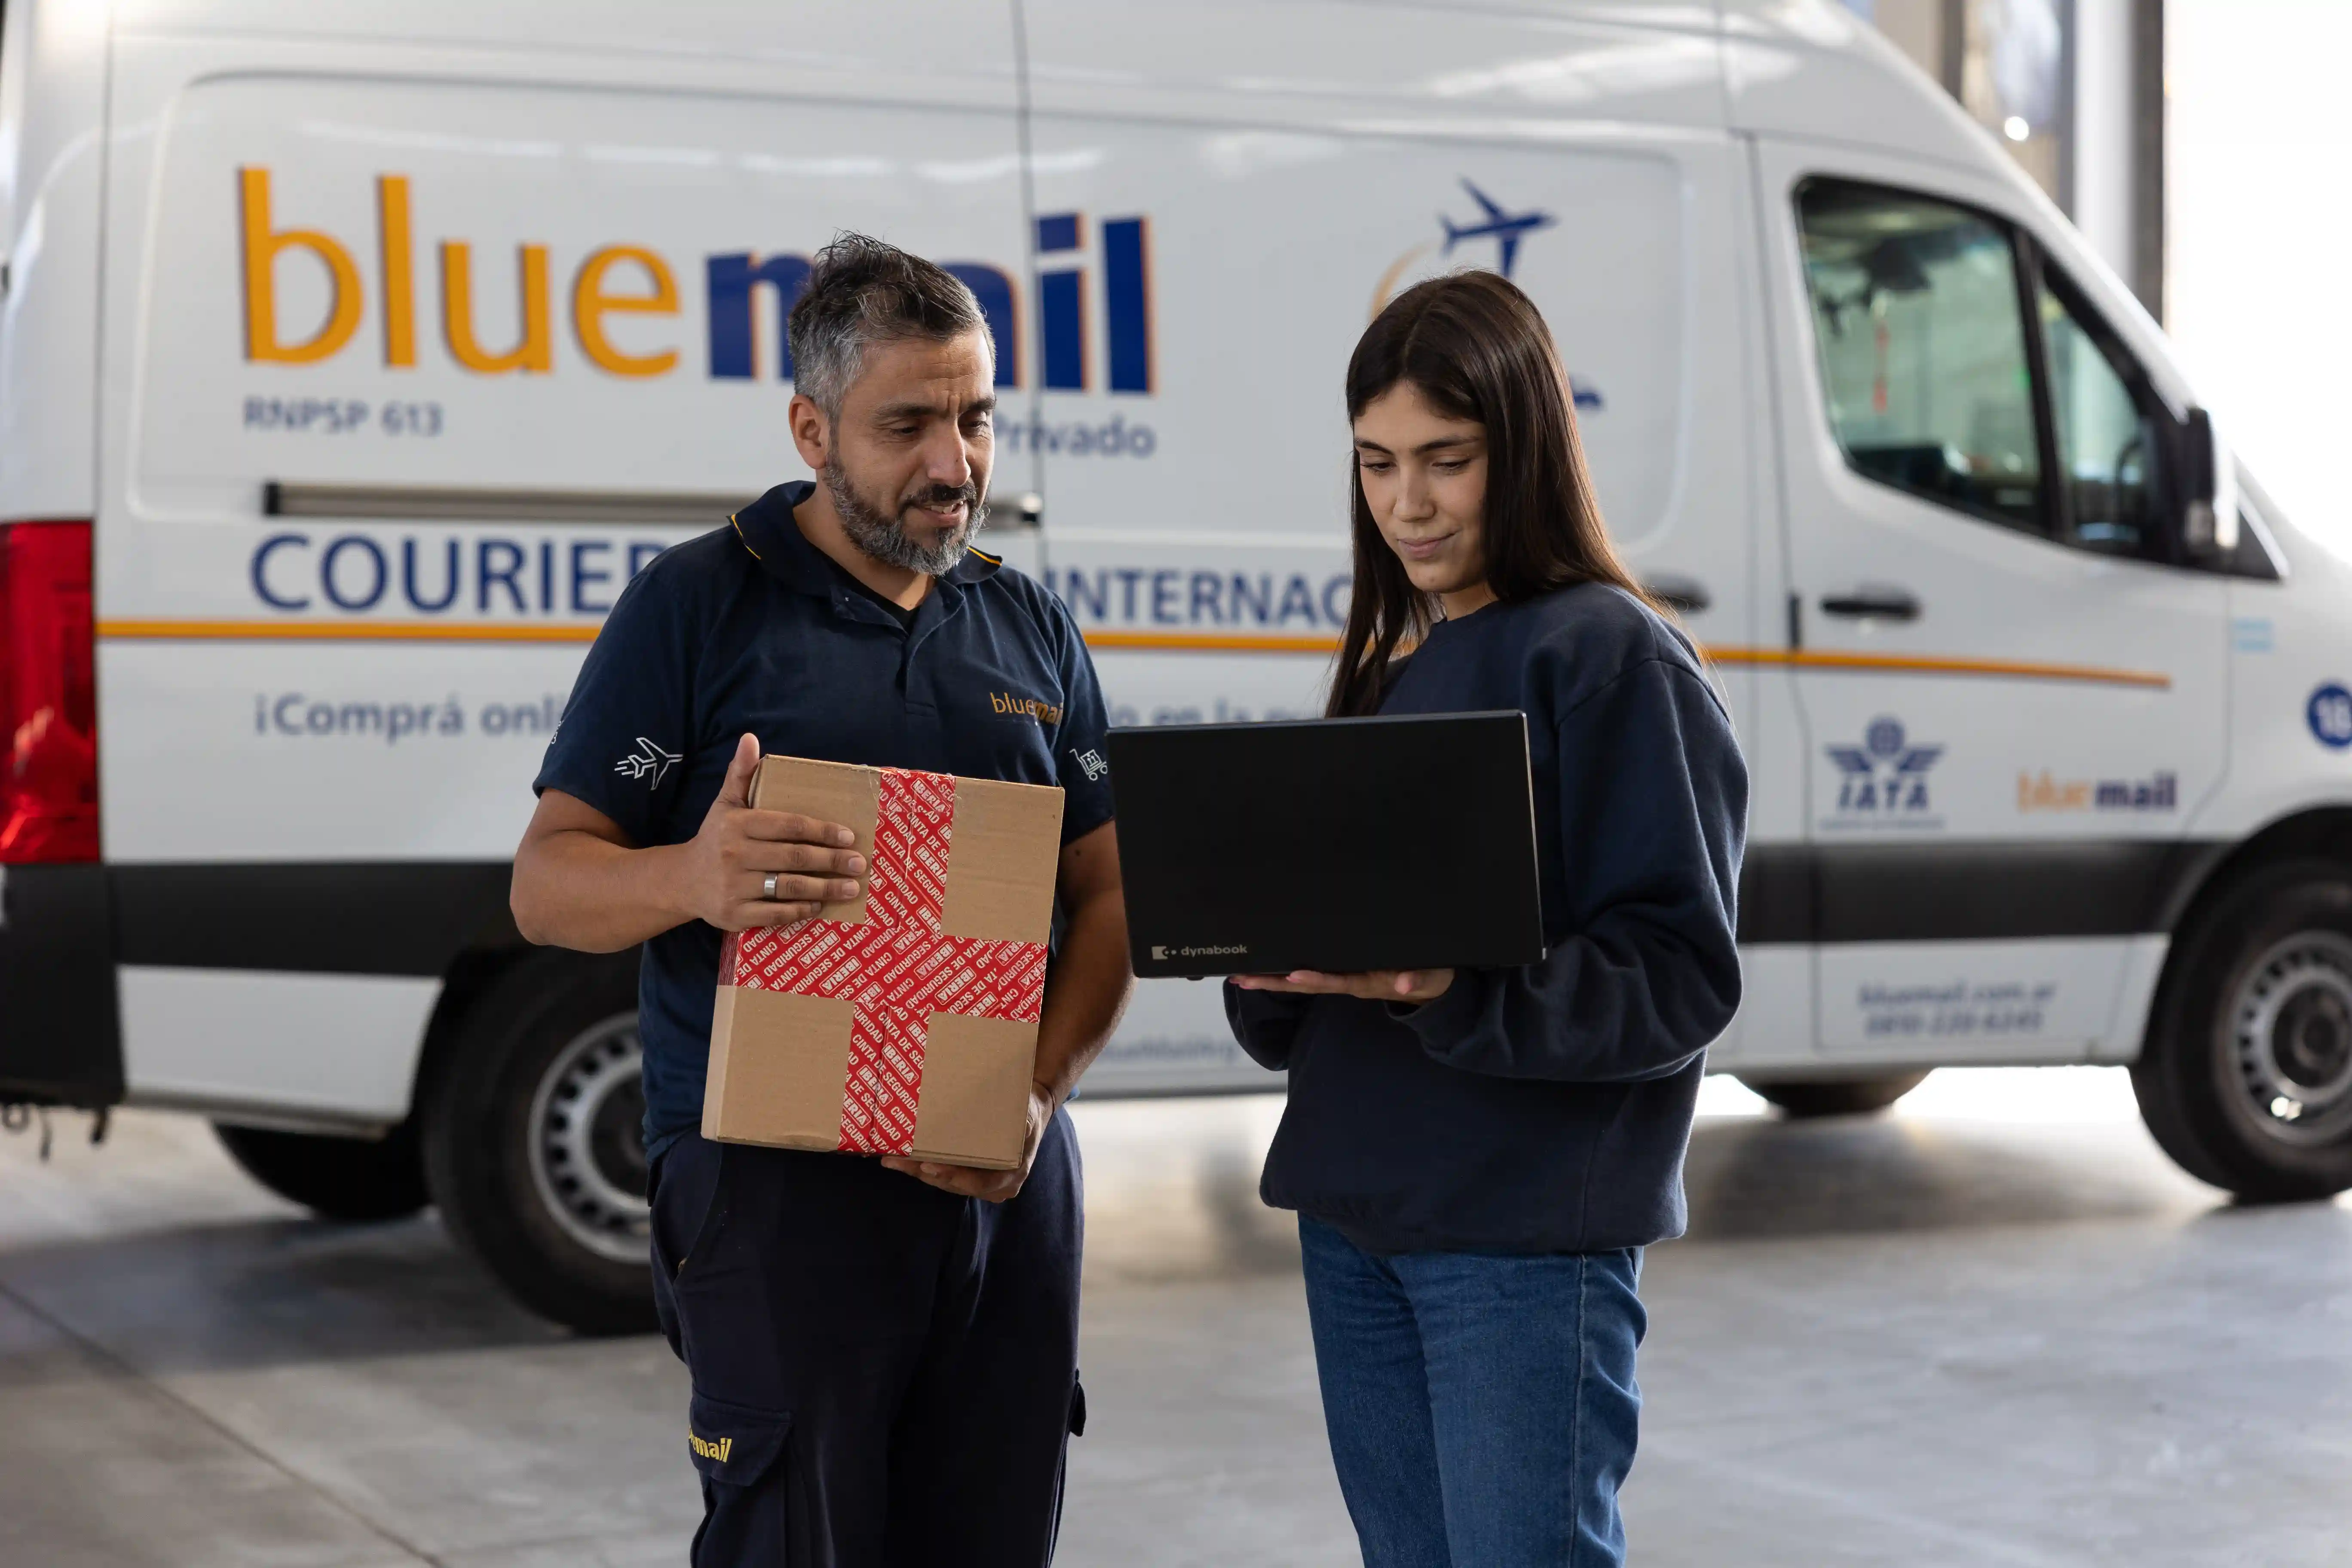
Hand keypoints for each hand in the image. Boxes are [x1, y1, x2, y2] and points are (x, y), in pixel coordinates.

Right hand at [671, 733, 865, 931]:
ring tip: (851, 888)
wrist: (683, 881)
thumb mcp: (725, 804)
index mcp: (737, 825)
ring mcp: (734, 887)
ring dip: (825, 889)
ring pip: (789, 887)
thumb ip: (741, 773)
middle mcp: (735, 855)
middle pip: (794, 857)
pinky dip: (801, 911)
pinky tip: (819, 906)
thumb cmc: (715, 839)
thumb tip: (749, 738)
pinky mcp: (735, 915)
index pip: (789, 826)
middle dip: (832, 861)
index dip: (822, 831)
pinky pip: (776, 914)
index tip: (849, 837)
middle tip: (859, 864)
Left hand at [881, 1083, 1055, 1202]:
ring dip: (916, 1171)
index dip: (952, 1175)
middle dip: (924, 1172)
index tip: (929, 1166)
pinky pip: (941, 1174)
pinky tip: (899, 1159)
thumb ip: (1023, 1124)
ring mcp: (978, 1183)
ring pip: (943, 1181)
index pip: (979, 1182)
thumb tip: (1018, 1121)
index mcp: (1011, 1175)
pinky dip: (921, 1166)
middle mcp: (994, 1186)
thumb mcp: (1028, 1115)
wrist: (1027, 1111)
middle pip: (953, 1183)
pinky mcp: (965, 1174)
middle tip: (898, 1161)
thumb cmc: (1026, 1110)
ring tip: (891, 1159)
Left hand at [1231, 969, 1454, 1003]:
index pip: (1334, 981)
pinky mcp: (1345, 974)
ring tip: (1242, 975)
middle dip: (1274, 982)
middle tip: (1242, 978)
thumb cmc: (1430, 979)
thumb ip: (1418, 979)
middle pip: (1306, 983)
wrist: (1433, 989)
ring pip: (1303, 980)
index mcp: (1367, 983)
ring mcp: (1345, 980)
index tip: (1289, 974)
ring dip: (1273, 979)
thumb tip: (1403, 983)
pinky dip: (1287, 972)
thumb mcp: (1431, 978)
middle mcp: (1350, 983)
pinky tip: (1267, 970)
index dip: (1312, 978)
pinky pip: (1311, 973)